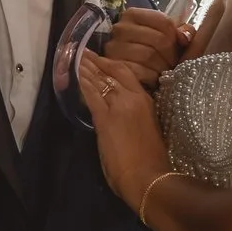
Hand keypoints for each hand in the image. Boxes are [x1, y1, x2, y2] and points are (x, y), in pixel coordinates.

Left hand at [80, 51, 173, 207]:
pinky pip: (92, 94)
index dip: (112, 65)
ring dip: (88, 69)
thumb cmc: (153, 160)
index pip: (127, 75)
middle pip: (112, 73)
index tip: (103, 59)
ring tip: (79, 59)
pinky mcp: (104, 118)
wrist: (147, 177)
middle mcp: (133, 98)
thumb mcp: (151, 129)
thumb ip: (140, 116)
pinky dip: (83, 82)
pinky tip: (77, 74)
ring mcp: (118, 106)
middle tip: (86, 53)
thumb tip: (128, 113)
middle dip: (98, 62)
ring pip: (101, 81)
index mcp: (147, 102)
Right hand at [99, 5, 192, 92]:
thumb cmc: (148, 50)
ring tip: (164, 71)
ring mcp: (114, 47)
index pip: (164, 22)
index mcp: (133, 15)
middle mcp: (120, 28)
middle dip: (171, 55)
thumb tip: (185, 37)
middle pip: (160, 40)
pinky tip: (153, 78)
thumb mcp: (163, 35)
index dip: (177, 36)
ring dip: (162, 67)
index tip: (180, 46)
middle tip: (173, 63)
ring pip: (151, 56)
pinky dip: (151, 77)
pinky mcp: (113, 67)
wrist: (122, 72)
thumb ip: (180, 31)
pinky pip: (140, 72)